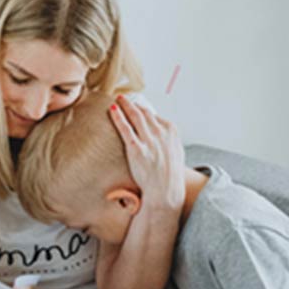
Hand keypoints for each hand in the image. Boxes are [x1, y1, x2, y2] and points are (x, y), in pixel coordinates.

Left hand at [111, 95, 184, 213]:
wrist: (166, 190)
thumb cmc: (170, 176)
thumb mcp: (176, 153)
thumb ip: (170, 141)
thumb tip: (164, 136)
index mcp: (171, 132)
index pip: (155, 116)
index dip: (143, 110)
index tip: (135, 106)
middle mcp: (160, 133)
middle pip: (144, 113)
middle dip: (132, 104)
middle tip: (123, 98)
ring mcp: (148, 140)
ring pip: (134, 116)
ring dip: (125, 105)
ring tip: (117, 99)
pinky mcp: (136, 149)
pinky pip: (125, 128)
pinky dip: (118, 116)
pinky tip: (112, 110)